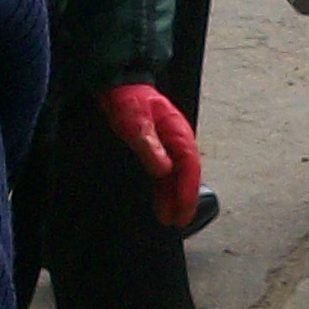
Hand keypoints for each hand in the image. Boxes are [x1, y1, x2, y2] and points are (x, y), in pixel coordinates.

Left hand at [97, 82, 203, 228]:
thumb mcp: (135, 122)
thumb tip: (164, 171)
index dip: (187, 190)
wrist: (119, 85)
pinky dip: (165, 189)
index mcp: (178, 132)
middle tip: (178, 222)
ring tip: (168, 219)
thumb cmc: (128, 100)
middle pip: (187, 175)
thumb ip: (149, 145)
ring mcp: (169, 144)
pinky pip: (165, 173)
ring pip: (176, 176)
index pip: (189, 166)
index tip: (182, 210)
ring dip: (173, 198)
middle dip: (184, 200)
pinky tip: (160, 202)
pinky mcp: (158, 148)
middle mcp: (178, 140)